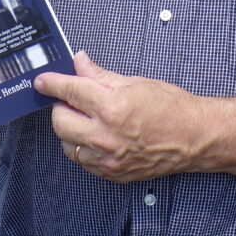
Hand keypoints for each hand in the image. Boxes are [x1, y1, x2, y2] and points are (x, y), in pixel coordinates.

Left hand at [34, 51, 203, 182]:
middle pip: (59, 120)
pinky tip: (96, 135)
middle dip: (60, 106)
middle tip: (72, 98)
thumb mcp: (134, 82)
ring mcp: (107, 158)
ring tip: (87, 117)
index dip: (52, 83)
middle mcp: (105, 136)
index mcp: (111, 107)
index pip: (69, 91)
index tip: (42, 80)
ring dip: (70, 128)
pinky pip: (82, 160)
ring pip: (67, 143)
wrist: (193, 138)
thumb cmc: (170, 107)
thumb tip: (79, 62)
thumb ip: (100, 75)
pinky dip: (82, 146)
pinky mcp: (111, 173)